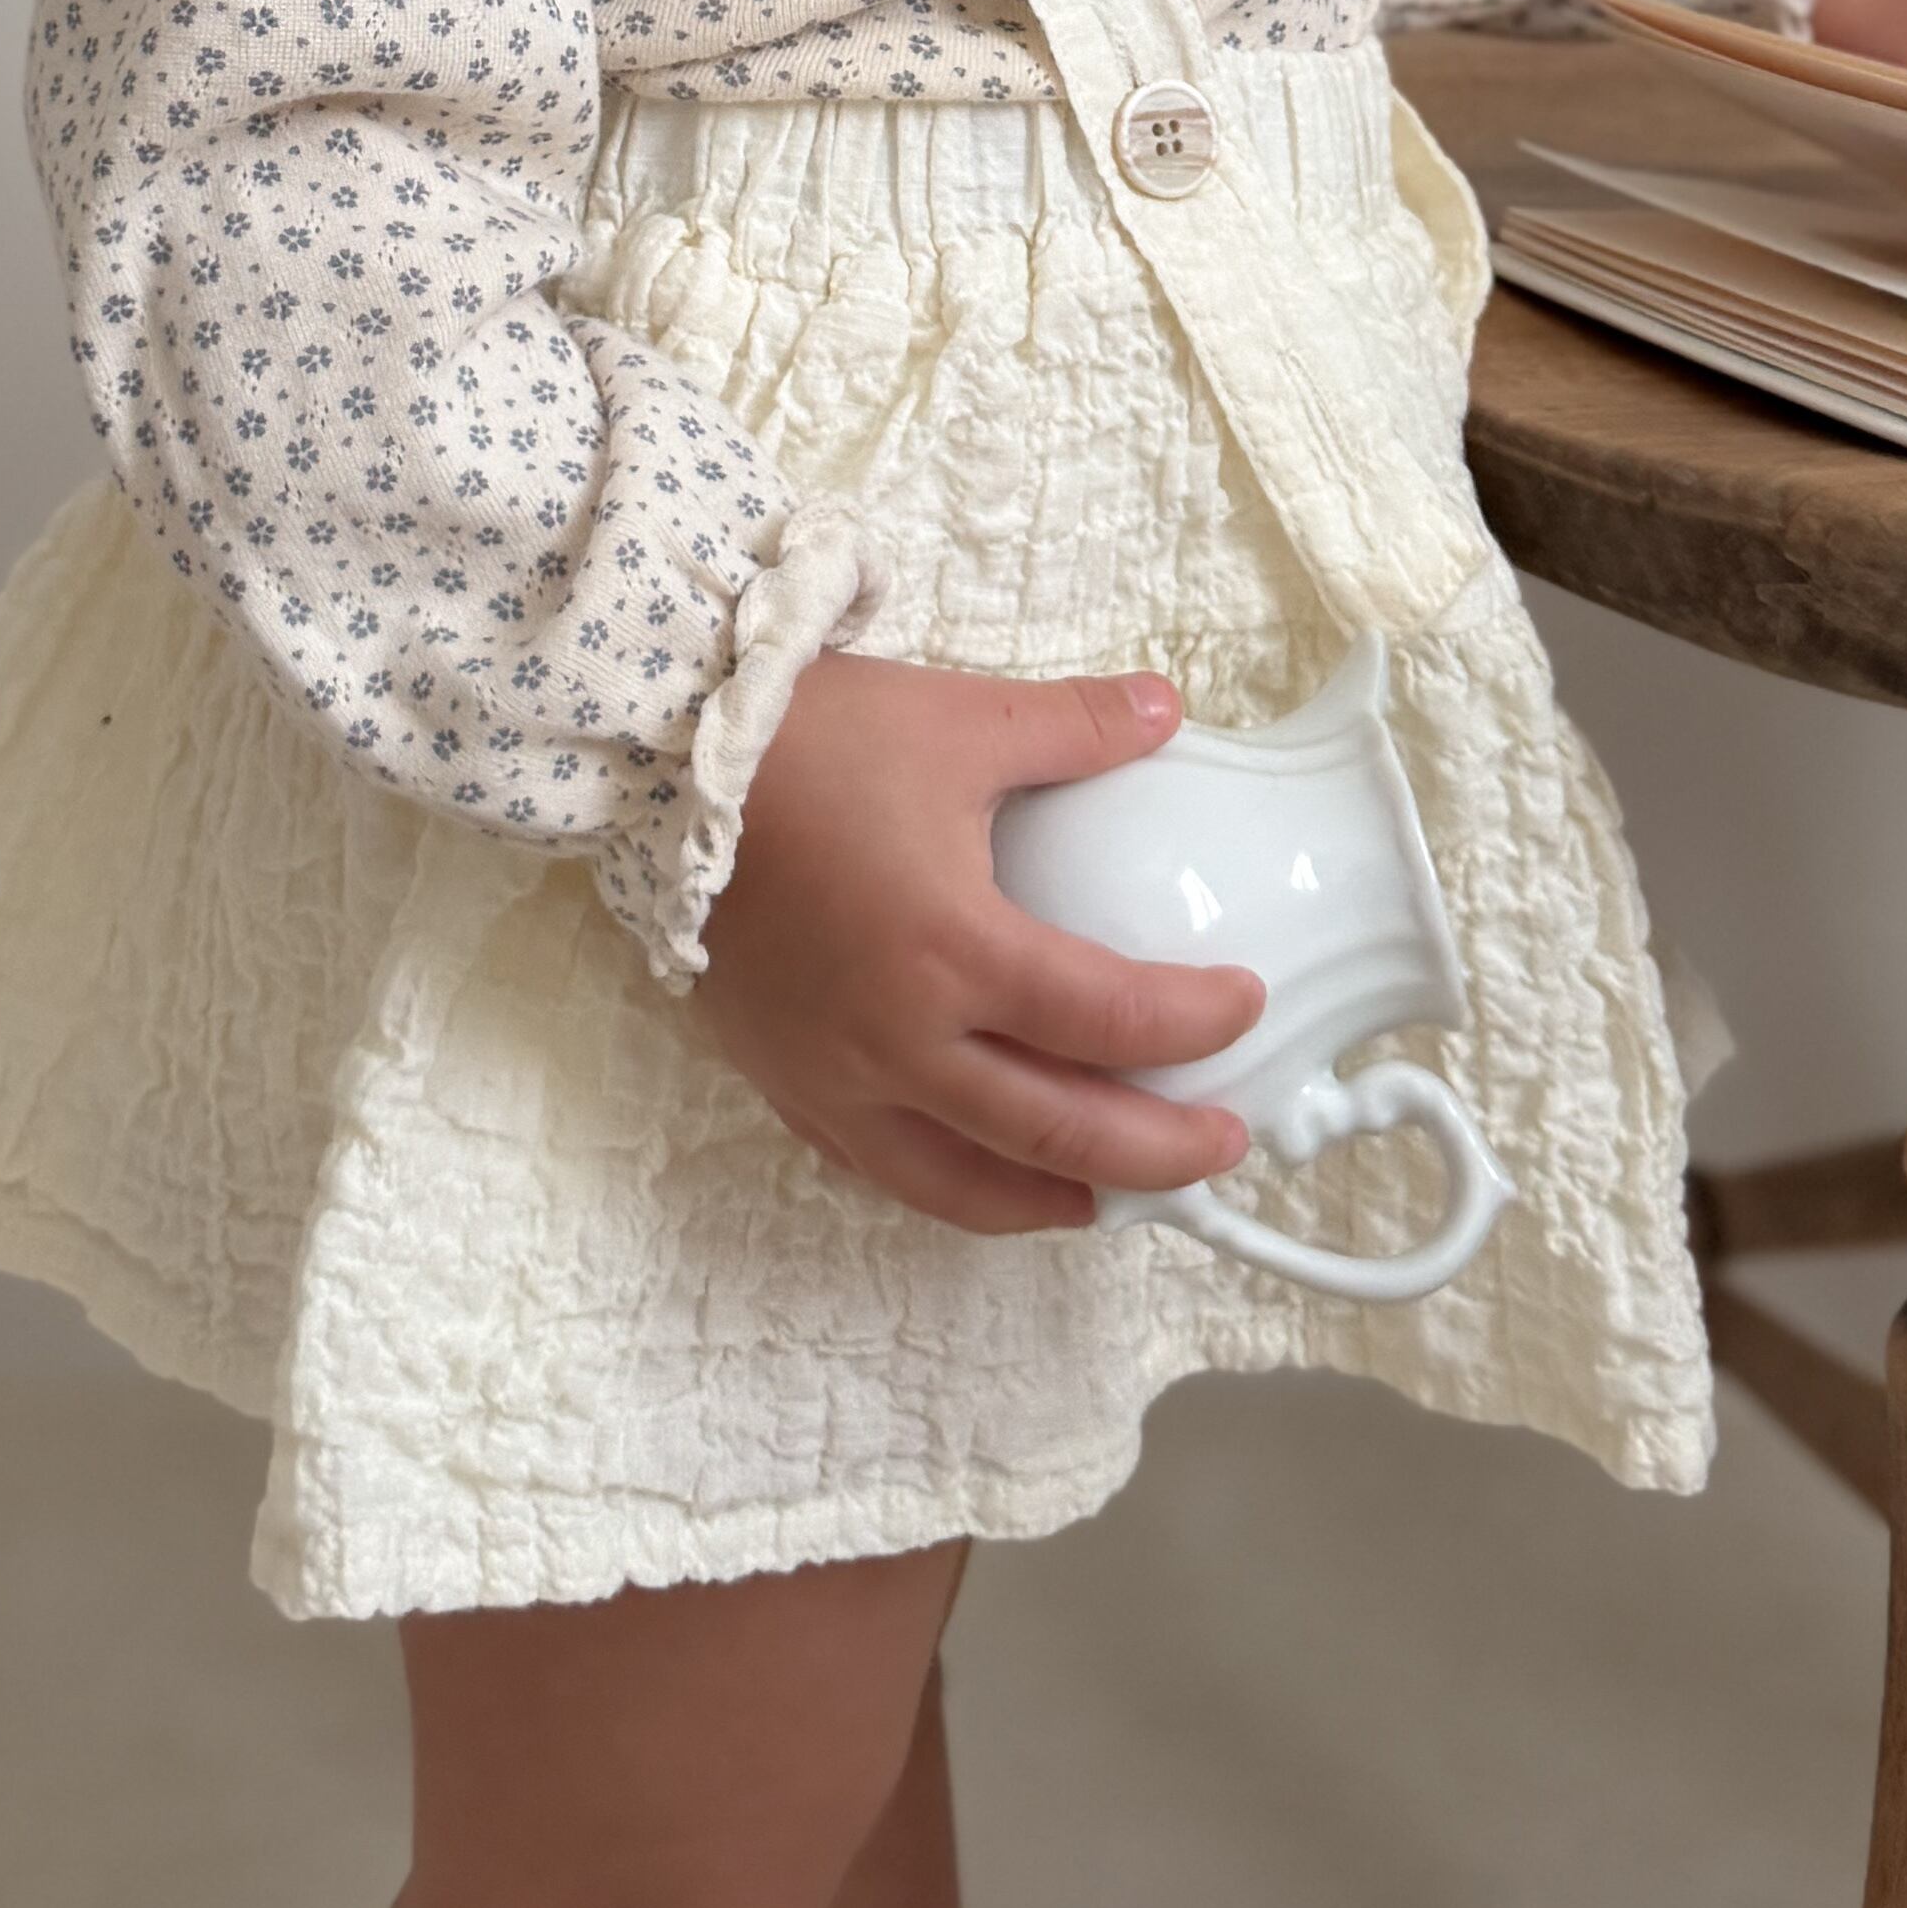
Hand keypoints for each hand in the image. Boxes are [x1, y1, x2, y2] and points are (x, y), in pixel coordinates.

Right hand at [693, 655, 1265, 1236]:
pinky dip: (946, 1182)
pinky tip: (977, 1171)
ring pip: (961, 1183)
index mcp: (956, 952)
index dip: (1196, 1024)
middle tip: (1220, 1149)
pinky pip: (877, 1164)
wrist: (662, 759)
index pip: (1110, 1020)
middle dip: (1157, 1154)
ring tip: (1108, 1199)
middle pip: (1057, 1136)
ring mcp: (836, 1075)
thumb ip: (1076, 726)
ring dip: (1050, 1200)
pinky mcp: (784, 1080)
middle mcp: (901, 1039)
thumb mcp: (961, 718)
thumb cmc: (813, 740)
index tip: (1244, 1005)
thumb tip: (1167, 706)